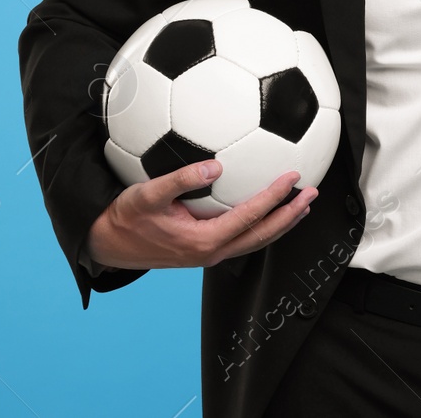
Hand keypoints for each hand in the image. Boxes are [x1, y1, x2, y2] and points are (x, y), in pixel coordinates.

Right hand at [86, 160, 315, 270]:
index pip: (250, 216)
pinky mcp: (204, 251)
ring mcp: (209, 255)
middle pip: (262, 235)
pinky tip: (267, 212)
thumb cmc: (126, 217)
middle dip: (291, 215)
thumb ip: (180, 180)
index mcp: (203, 241)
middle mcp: (211, 252)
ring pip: (255, 241)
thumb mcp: (147, 195)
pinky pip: (242, 239)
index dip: (275, 196)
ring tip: (302, 206)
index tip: (293, 177)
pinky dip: (262, 226)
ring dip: (281, 223)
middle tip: (313, 194)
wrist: (107, 245)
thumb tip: (214, 166)